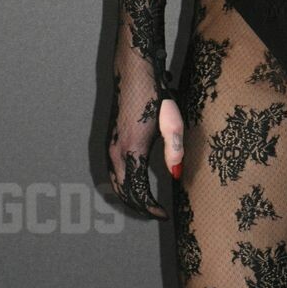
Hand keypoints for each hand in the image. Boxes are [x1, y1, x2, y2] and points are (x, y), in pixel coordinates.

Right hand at [104, 92, 184, 222]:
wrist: (134, 72)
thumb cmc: (155, 94)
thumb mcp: (172, 122)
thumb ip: (175, 149)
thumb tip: (176, 175)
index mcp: (131, 150)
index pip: (137, 191)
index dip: (150, 207)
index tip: (163, 215)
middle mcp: (115, 151)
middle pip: (123, 192)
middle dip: (139, 207)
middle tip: (156, 213)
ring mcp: (110, 146)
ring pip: (115, 184)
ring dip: (129, 198)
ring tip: (146, 204)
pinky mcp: (110, 141)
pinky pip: (113, 173)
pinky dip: (122, 186)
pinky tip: (133, 186)